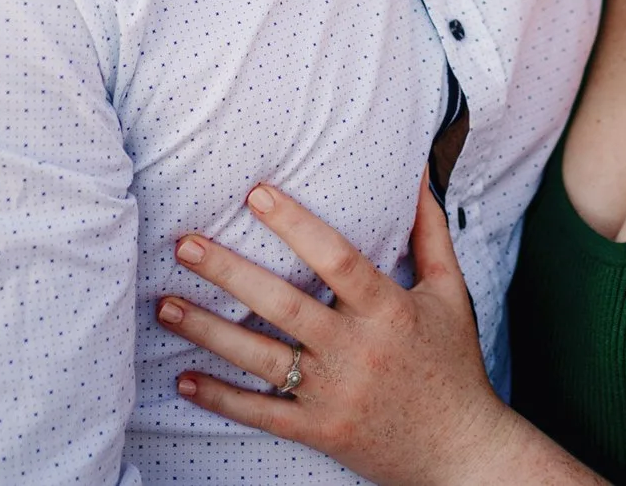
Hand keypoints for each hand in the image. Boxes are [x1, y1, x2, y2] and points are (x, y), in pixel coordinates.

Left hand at [158, 179, 582, 485]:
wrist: (461, 450)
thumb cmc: (454, 364)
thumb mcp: (450, 293)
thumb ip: (430, 234)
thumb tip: (417, 175)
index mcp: (389, 310)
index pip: (337, 259)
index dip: (295, 224)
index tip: (255, 193)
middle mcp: (357, 350)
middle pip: (283, 306)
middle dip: (229, 273)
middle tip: (184, 243)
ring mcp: (335, 394)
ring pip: (262, 360)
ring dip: (209, 332)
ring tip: (165, 306)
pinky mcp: (321, 431)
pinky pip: (264, 414)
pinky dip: (222, 398)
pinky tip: (184, 379)